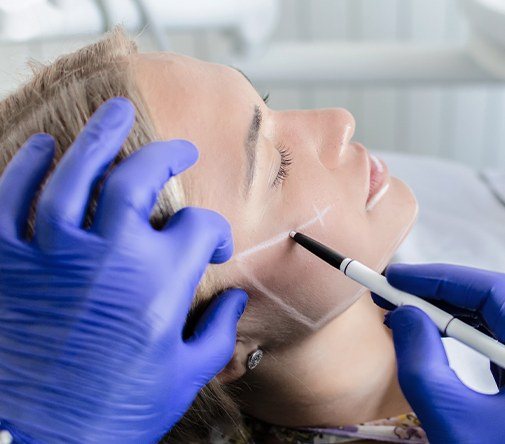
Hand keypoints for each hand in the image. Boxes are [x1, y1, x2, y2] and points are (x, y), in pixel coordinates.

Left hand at [0, 98, 246, 443]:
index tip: (215, 244)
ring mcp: (52, 255)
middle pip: (137, 178)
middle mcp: (109, 255)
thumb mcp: (184, 377)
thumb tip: (234, 303)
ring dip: (97, 138)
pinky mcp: (8, 266)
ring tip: (114, 114)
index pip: (200, 229)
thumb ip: (217, 333)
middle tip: (179, 146)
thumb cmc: (116, 414)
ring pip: (73, 174)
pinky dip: (24, 169)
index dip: (215, 233)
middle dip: (164, 154)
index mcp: (159, 281)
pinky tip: (43, 148)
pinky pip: (8, 201)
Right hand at [374, 263, 504, 443]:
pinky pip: (499, 339)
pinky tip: (438, 333)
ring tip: (407, 311)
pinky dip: (466, 331)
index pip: (491, 291)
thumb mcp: (453, 421)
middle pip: (493, 300)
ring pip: (495, 318)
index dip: (439, 278)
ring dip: (450, 310)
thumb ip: (421, 363)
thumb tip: (402, 317)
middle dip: (440, 293)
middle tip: (394, 292)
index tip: (396, 277)